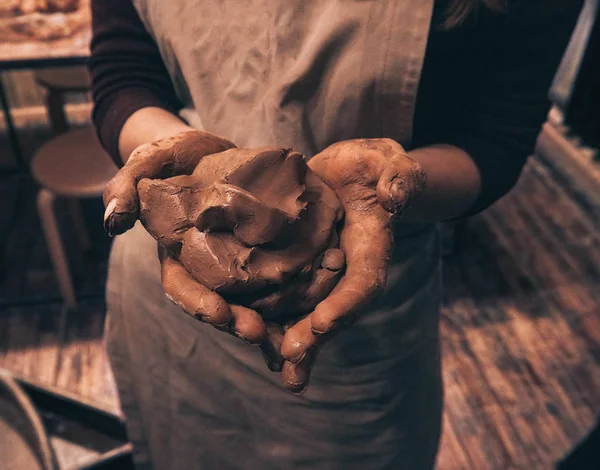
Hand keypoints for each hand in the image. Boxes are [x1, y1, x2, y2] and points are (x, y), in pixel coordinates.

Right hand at [104, 139, 345, 371]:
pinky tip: (319, 297)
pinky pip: (280, 271)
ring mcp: (237, 258)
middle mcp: (208, 264)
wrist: (204, 149)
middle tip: (259, 334)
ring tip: (289, 339)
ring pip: (253, 298)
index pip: (182, 286)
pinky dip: (296, 288)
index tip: (218, 314)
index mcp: (177, 255)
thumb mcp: (144, 165)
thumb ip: (127, 189)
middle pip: (223, 302)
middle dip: (238, 321)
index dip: (198, 303)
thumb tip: (113, 222)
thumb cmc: (170, 158)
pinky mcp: (264, 246)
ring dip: (271, 320)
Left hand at [278, 138, 426, 392]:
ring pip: (306, 312)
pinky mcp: (295, 267)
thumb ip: (397, 174)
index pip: (363, 281)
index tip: (324, 323)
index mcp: (371, 248)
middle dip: (313, 335)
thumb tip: (394, 195)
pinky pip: (282, 295)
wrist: (346, 174)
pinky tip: (249, 334)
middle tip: (291, 357)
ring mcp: (319, 273)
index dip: (346, 304)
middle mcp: (345, 270)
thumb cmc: (369, 165)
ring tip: (275, 363)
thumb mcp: (386, 160)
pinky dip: (269, 317)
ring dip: (289, 338)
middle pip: (332, 309)